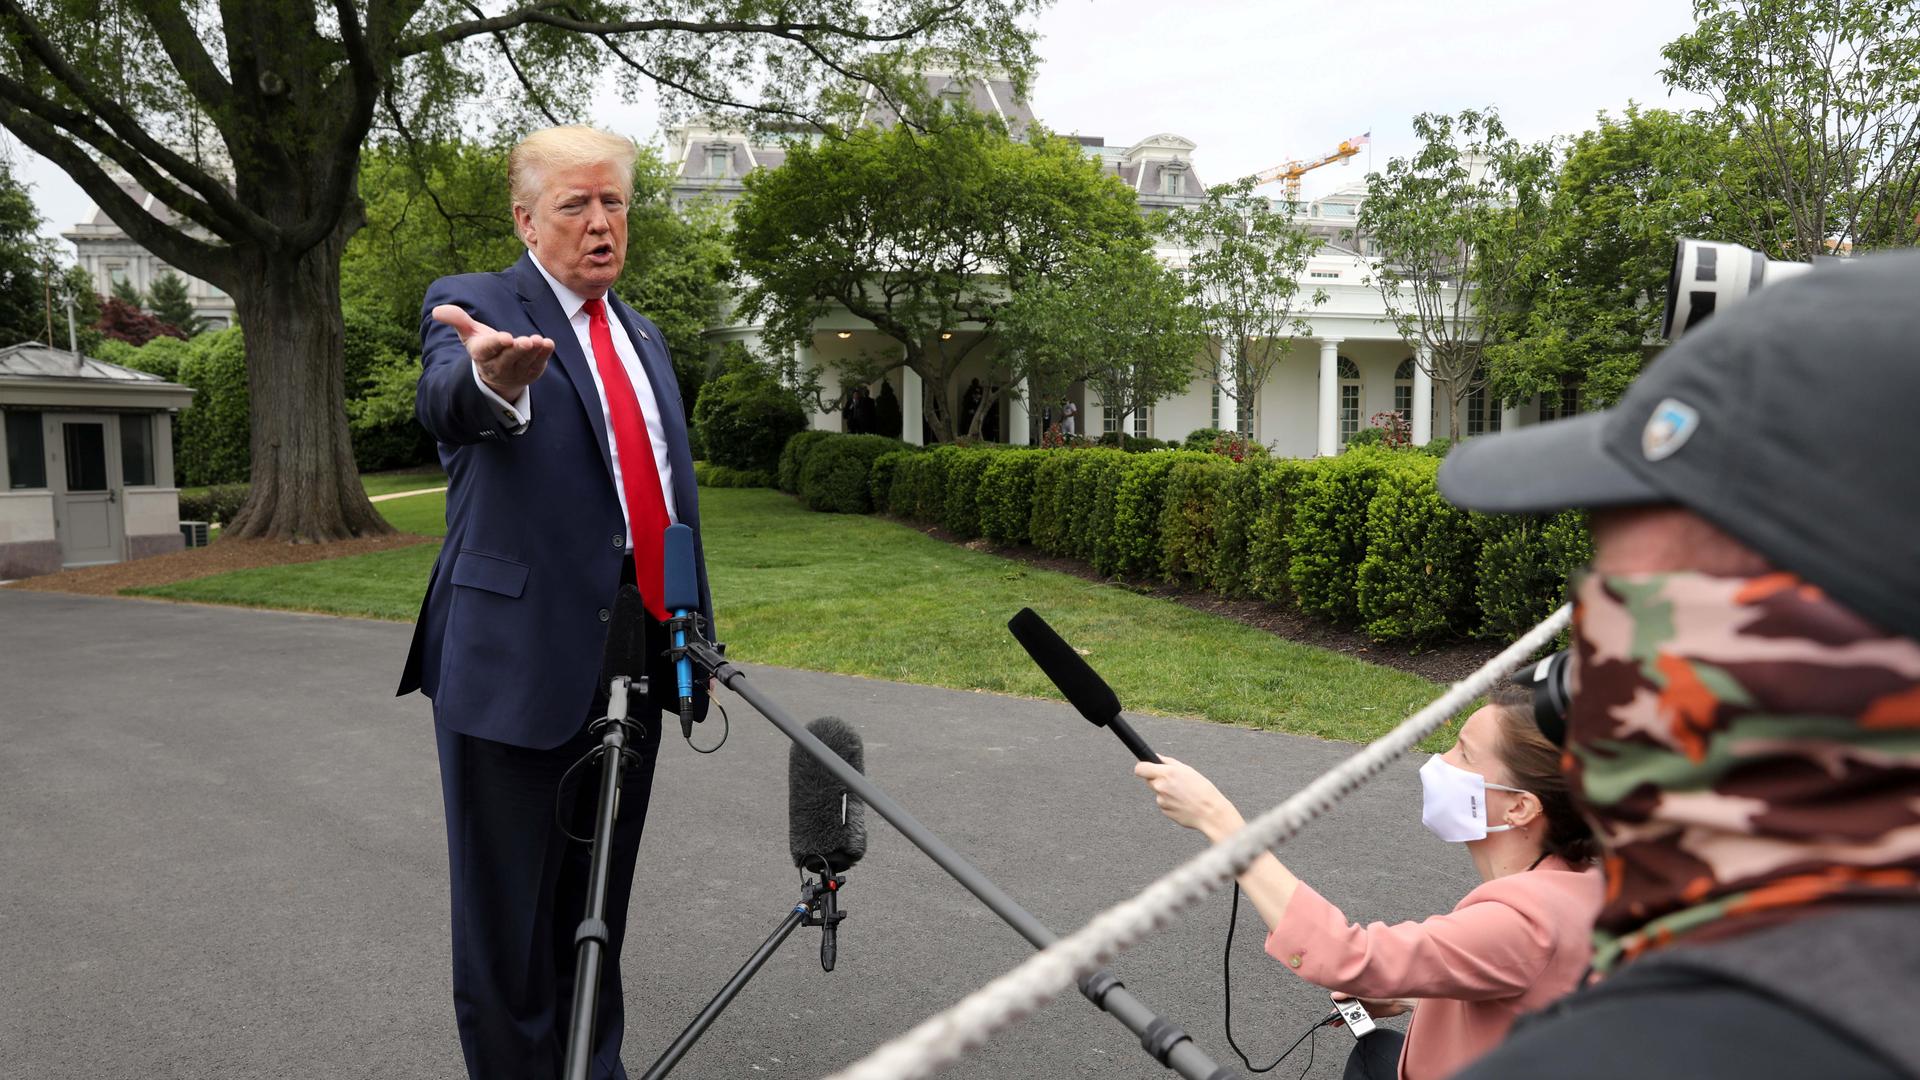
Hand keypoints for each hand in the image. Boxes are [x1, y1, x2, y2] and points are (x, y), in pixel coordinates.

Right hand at [432, 304, 554, 398]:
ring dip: (533, 352)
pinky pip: (538, 364)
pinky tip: (548, 344)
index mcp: (482, 354)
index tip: (506, 338)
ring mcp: (516, 371)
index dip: (497, 344)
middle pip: (508, 358)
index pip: (488, 349)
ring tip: (539, 341)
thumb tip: (437, 310)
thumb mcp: (469, 333)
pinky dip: (544, 355)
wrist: (497, 373)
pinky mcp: (531, 372)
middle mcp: (498, 366)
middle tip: (527, 341)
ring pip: (525, 362)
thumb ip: (457, 320)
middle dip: (517, 350)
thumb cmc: (484, 347)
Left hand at [1134, 756, 1243, 840]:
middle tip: (1174, 782)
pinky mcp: (1164, 811)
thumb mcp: (1188, 770)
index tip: (1146, 767)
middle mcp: (1161, 786)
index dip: (1142, 767)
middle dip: (1158, 779)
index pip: (1140, 768)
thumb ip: (1168, 762)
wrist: (1210, 812)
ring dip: (1166, 792)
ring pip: (1158, 792)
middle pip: (1149, 780)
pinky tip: (1183, 802)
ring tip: (1183, 794)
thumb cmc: (1203, 791)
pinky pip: (1164, 803)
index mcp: (1167, 773)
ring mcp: (1161, 800)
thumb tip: (1156, 757)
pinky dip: (1170, 802)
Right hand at [1331, 991, 1413, 1018]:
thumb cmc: (1383, 993)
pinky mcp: (1374, 1012)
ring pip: (1355, 1014)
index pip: (1343, 999)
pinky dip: (1362, 1022)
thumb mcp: (1362, 993)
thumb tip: (1335, 995)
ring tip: (1346, 1025)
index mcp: (1356, 992)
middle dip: (1341, 1015)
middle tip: (1335, 1022)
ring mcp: (1367, 1005)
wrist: (1399, 1001)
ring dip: (1351, 1020)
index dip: (1337, 1006)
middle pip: (1348, 1008)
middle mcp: (1361, 998)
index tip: (1331, 1013)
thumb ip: (1347, 995)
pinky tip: (1358, 1025)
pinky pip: (1365, 1018)